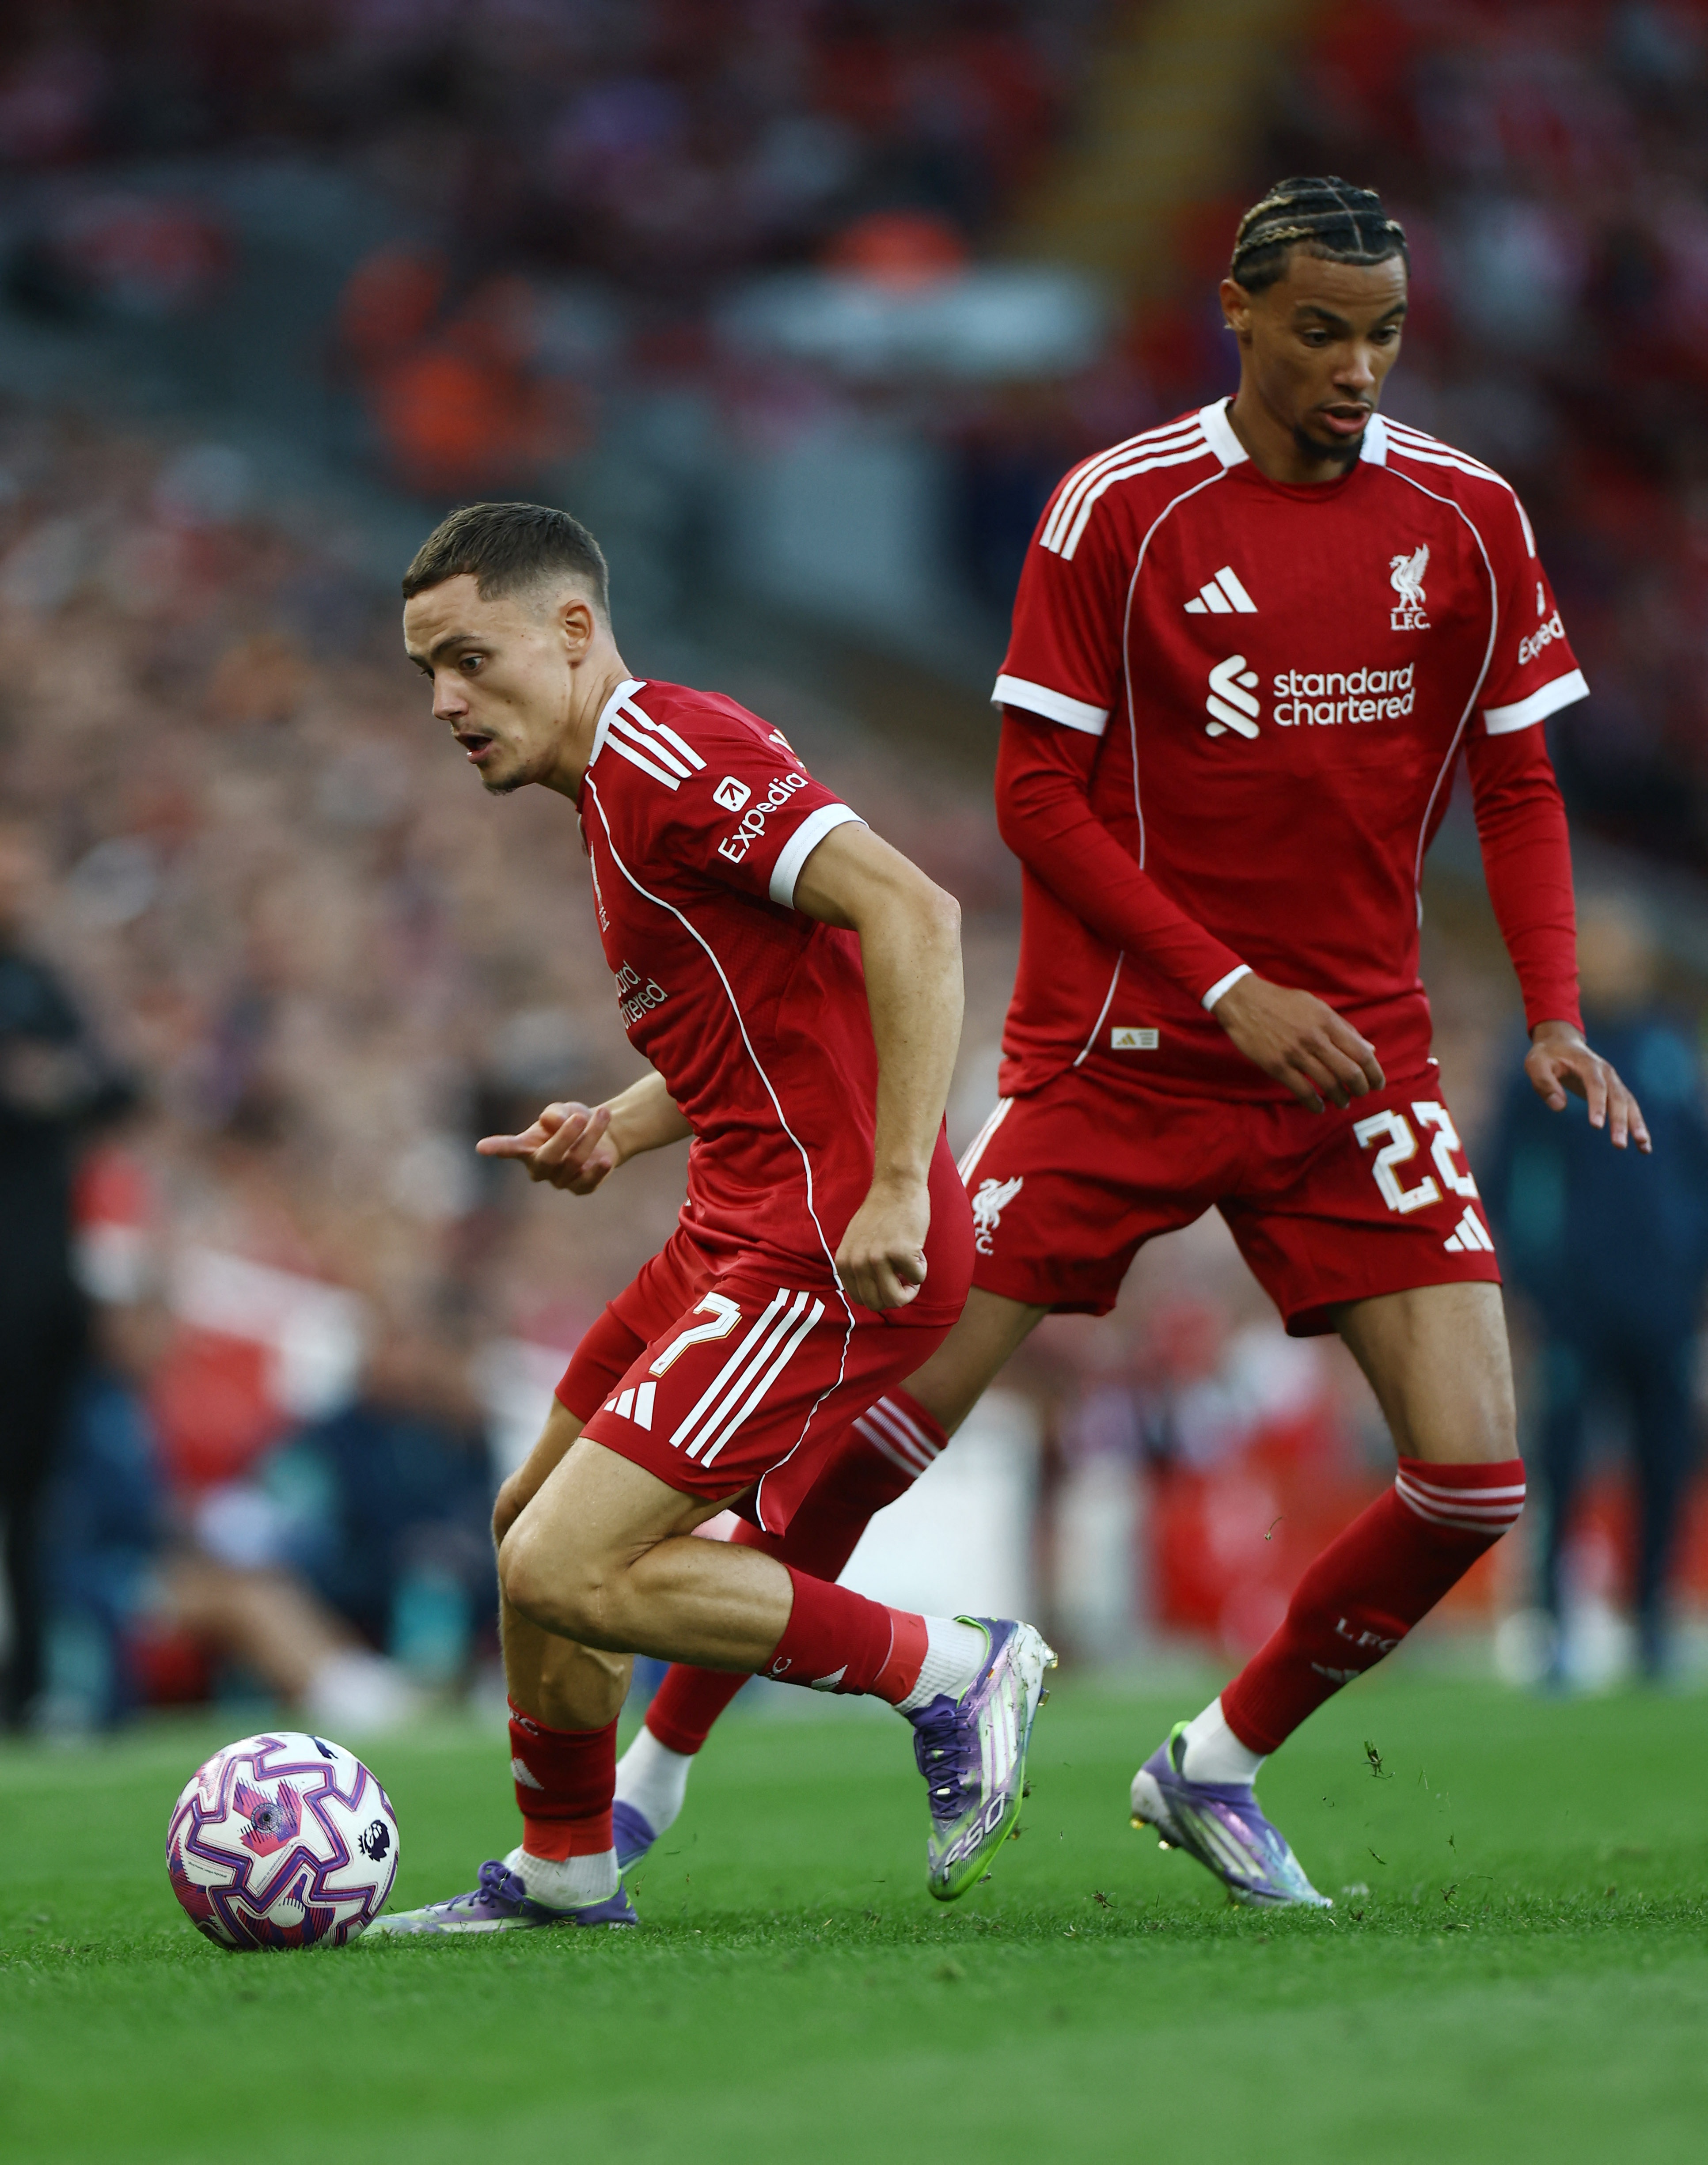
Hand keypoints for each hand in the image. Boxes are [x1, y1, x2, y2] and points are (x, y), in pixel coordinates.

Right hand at [476, 1101, 622, 1192]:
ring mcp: (559, 1180)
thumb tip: (553, 1121)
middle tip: (580, 1117)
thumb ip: (556, 1114)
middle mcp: (539, 1167)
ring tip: (603, 1114)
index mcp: (527, 1147)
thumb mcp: (564, 1110)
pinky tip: (606, 1158)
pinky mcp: (580, 1188)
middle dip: (565, 1137)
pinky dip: (598, 1170)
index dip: (496, 1148)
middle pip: (548, 1158)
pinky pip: (587, 1183)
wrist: (601, 1134)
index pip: (509, 1148)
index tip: (481, 1148)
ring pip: (575, 1162)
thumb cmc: (573, 1120)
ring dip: (592, 1136)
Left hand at [834, 1175, 930, 1310]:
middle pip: (878, 1304)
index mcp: (844, 1262)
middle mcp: (857, 1263)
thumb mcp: (856, 1243)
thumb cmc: (880, 1214)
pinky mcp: (901, 1253)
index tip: (890, 1282)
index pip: (860, 1300)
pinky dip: (922, 1268)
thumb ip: (858, 1267)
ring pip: (896, 1299)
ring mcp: (878, 1259)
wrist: (896, 1187)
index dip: (879, 1295)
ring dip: (910, 1289)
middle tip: (905, 1280)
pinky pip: (917, 1279)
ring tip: (913, 1268)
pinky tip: (917, 1250)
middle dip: (896, 1297)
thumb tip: (871, 1296)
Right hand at [1212, 972, 1384, 1111]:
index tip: (1377, 1084)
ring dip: (1340, 1098)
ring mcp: (1295, 1053)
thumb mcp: (1317, 1007)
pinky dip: (1314, 1103)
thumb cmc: (1283, 1003)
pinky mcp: (1277, 1066)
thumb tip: (1369, 1050)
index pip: (1361, 1053)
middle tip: (1361, 1094)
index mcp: (1327, 1022)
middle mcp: (1315, 1038)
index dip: (1374, 1073)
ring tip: (1342, 1102)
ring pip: (1328, 1084)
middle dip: (1361, 1089)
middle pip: (1349, 1072)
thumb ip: (1344, 1028)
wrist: (1244, 1001)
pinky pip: (1302, 1091)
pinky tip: (1319, 1107)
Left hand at [1525, 1020, 1650, 1150]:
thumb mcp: (1536, 1064)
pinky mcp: (1615, 1091)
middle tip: (1619, 1145)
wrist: (1562, 1043)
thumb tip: (1559, 1107)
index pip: (1596, 1086)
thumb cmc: (1547, 1055)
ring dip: (1636, 1125)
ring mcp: (1614, 1081)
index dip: (1597, 1105)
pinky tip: (1643, 1145)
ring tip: (1643, 1147)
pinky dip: (1637, 1125)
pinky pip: (1629, 1109)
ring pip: (1629, 1104)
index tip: (1596, 1126)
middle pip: (1617, 1097)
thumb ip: (1545, 1083)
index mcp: (1588, 1064)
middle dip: (1619, 1122)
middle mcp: (1606, 1072)